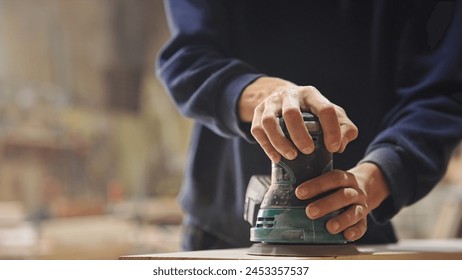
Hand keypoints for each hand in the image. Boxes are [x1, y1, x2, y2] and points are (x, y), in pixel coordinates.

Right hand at [242, 77, 357, 162]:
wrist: (283, 96)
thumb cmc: (312, 111)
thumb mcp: (332, 114)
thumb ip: (345, 128)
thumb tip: (340, 145)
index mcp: (311, 94)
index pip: (325, 109)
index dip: (331, 130)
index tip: (333, 148)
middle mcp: (289, 95)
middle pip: (291, 113)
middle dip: (299, 135)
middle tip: (308, 151)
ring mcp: (270, 103)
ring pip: (269, 121)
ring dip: (279, 141)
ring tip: (291, 156)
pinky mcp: (258, 112)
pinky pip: (257, 129)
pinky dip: (266, 146)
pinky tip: (277, 158)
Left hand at [295, 162, 389, 240]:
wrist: (366, 188)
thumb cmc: (338, 187)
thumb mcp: (329, 181)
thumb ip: (314, 185)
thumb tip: (285, 192)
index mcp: (345, 178)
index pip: (333, 178)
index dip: (316, 185)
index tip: (299, 193)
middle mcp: (354, 191)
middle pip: (343, 196)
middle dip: (326, 204)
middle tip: (309, 212)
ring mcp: (361, 205)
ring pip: (354, 212)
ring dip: (342, 220)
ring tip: (329, 227)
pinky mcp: (364, 219)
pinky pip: (363, 226)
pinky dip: (355, 231)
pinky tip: (346, 235)